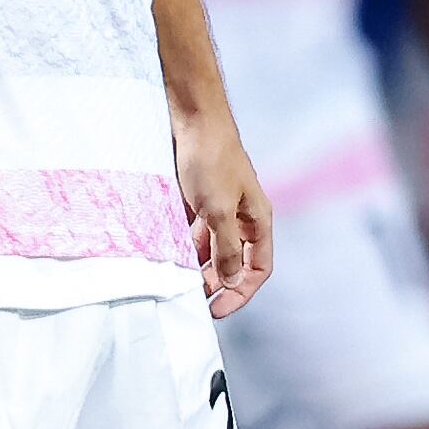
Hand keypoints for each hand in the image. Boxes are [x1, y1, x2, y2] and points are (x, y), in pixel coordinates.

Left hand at [175, 110, 272, 317]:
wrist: (193, 118)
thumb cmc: (211, 160)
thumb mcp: (218, 210)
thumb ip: (226, 248)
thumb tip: (230, 281)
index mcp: (257, 220)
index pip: (259, 268)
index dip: (241, 292)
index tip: (216, 310)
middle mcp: (242, 216)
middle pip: (235, 261)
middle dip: (217, 282)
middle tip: (191, 297)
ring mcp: (221, 207)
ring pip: (213, 248)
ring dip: (199, 266)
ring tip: (178, 279)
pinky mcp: (200, 199)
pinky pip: (195, 232)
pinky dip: (185, 246)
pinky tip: (170, 254)